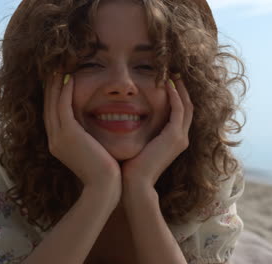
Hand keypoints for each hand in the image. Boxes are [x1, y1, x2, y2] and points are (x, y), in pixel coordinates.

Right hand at [43, 72, 121, 201]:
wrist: (105, 187)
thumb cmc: (104, 172)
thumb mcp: (91, 152)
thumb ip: (87, 138)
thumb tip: (94, 128)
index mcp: (58, 144)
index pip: (53, 115)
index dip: (53, 97)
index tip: (57, 81)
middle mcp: (54, 139)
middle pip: (48, 106)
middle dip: (50, 87)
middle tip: (53, 68)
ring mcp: (58, 137)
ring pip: (52, 104)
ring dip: (54, 84)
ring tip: (58, 67)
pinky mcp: (67, 134)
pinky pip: (63, 106)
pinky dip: (64, 91)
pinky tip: (69, 77)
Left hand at [121, 74, 193, 190]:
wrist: (134, 184)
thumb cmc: (129, 167)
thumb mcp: (136, 145)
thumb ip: (136, 132)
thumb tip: (122, 118)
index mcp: (172, 140)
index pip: (178, 112)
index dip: (176, 96)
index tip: (166, 80)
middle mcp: (180, 138)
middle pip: (187, 106)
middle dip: (181, 88)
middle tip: (174, 72)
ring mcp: (180, 138)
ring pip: (186, 106)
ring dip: (180, 88)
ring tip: (173, 73)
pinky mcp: (174, 137)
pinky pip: (178, 111)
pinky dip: (175, 96)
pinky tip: (167, 85)